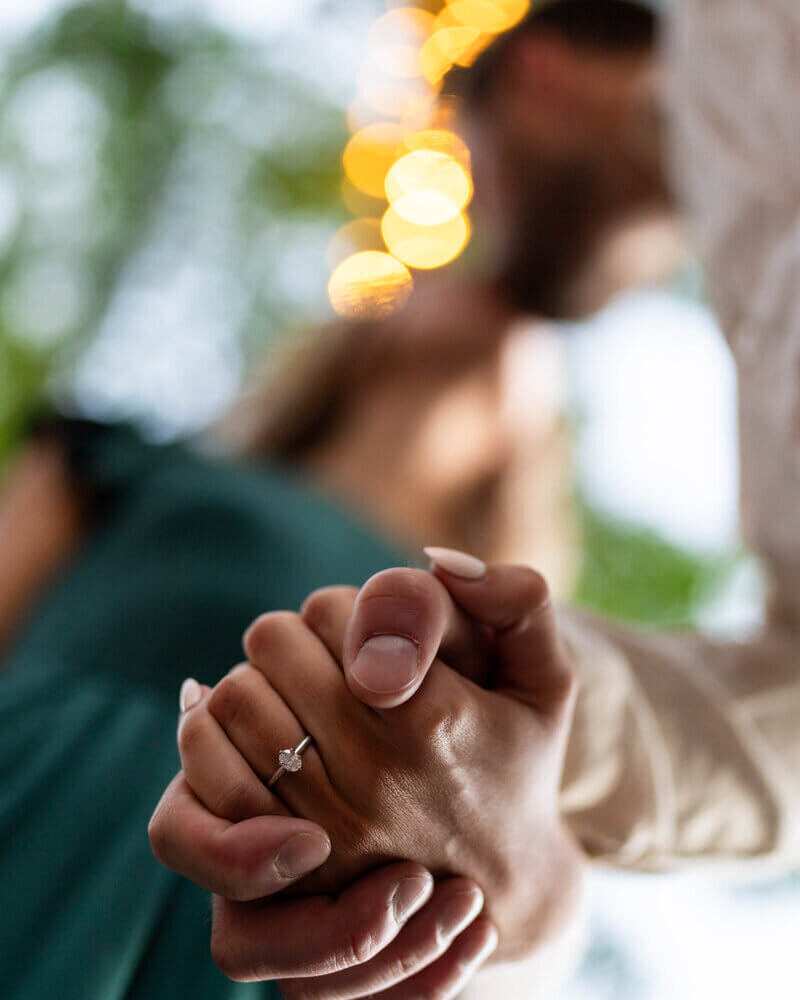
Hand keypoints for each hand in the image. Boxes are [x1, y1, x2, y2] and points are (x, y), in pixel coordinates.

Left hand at [169, 555, 581, 961]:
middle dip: (295, 637)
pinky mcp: (286, 862)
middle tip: (322, 660)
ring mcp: (323, 823)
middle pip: (273, 645)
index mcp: (431, 718)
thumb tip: (438, 558)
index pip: (331, 611)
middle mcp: (372, 773)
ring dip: (256, 681)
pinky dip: (212, 735)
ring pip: (233, 699)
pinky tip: (251, 731)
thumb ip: (518, 600)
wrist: (506, 879)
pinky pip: (206, 771)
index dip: (342, 609)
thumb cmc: (520, 761)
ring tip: (292, 695)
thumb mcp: (546, 678)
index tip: (366, 637)